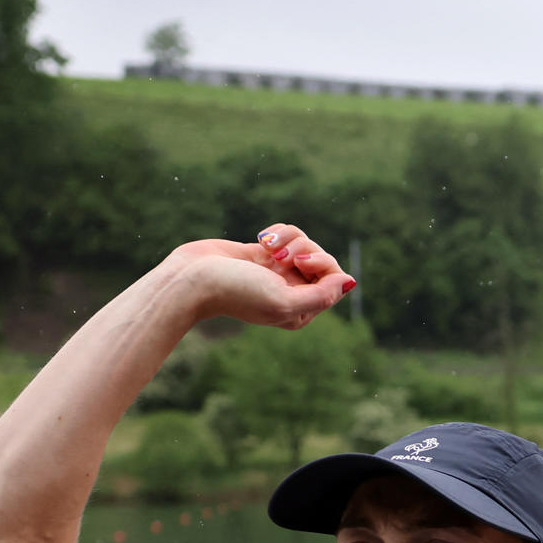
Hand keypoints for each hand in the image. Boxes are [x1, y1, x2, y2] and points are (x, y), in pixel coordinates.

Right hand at [165, 223, 356, 330]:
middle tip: (281, 256)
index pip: (335, 281)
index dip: (324, 265)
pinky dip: (278, 232)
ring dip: (289, 239)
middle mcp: (293, 292)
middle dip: (305, 249)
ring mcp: (278, 271)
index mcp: (301, 310)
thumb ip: (321, 296)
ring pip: (304, 242)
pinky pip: (287, 234)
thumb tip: (349, 282)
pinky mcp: (264, 253)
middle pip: (322, 259)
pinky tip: (262, 240)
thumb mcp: (283, 302)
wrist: (193, 279)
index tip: (301, 262)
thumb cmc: (236, 293)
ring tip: (267, 248)